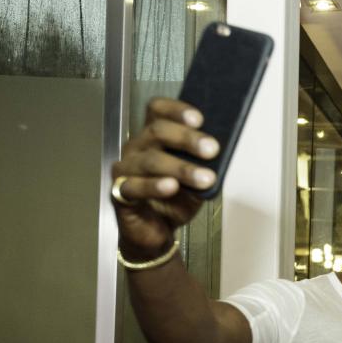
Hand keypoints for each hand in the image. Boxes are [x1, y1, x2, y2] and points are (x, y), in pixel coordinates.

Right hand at [111, 98, 219, 258]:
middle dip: (187, 139)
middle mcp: (137, 148)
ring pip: (151, 160)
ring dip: (181, 168)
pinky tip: (171, 186)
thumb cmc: (174, 200)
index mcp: (153, 137)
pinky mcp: (120, 193)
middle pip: (157, 132)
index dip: (176, 110)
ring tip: (205, 178)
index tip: (199, 119)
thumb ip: (204, 164)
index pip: (158, 111)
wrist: (157, 232)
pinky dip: (154, 186)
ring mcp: (126, 169)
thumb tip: (221, 153)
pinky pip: (134, 186)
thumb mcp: (196, 179)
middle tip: (212, 149)